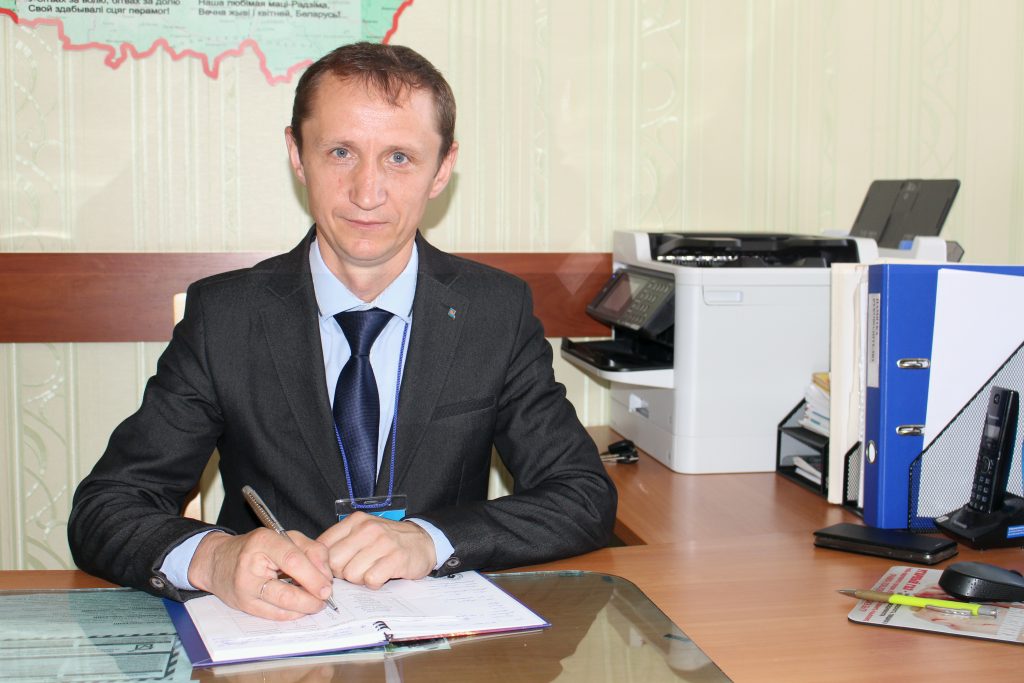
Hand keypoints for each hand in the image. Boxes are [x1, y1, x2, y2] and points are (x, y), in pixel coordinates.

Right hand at [188, 529, 333, 619]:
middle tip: (325, 598)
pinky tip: (301, 609)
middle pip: (286, 590)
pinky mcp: (244, 606)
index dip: (313, 576)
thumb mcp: (285, 537)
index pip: (292, 560)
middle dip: (311, 598)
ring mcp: (245, 589)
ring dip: (304, 608)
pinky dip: (292, 614)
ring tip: (316, 604)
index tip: (327, 586)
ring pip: (280, 607)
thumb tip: (325, 574)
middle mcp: (250, 566)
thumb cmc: (257, 547)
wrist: (218, 560)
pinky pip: (273, 615)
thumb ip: (310, 549)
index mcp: (263, 542)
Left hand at [317, 513, 435, 588]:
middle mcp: (368, 529)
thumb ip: (341, 542)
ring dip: (359, 580)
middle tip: (355, 572)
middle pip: (334, 563)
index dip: (324, 564)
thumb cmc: (388, 541)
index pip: (323, 546)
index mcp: (355, 521)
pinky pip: (371, 580)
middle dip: (341, 574)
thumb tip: (315, 563)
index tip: (333, 570)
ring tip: (371, 572)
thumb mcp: (363, 532)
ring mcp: (383, 543)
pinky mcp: (396, 558)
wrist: (424, 541)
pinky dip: (374, 584)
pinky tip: (382, 576)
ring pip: (351, 574)